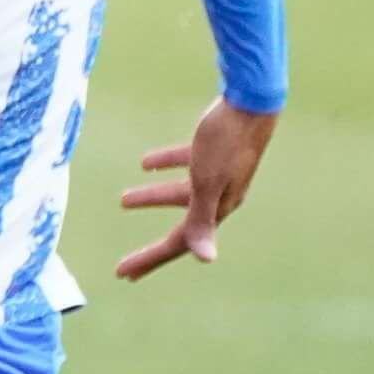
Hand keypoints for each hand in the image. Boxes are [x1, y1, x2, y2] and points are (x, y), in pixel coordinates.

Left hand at [114, 99, 279, 282]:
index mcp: (219, 207)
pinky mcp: (215, 148)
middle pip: (181, 228)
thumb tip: (206, 259)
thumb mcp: (208, 182)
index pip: (179, 243)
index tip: (123, 274)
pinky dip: (166, 164)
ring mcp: (220, 171)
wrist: (251, 99)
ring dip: (152, 197)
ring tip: (122, 201)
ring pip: (181, 193)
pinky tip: (145, 163)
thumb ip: (203, 220)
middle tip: (127, 264)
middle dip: (152, 248)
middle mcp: (221, 194)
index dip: (150, 259)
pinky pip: (187, 162)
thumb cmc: (226, 141)